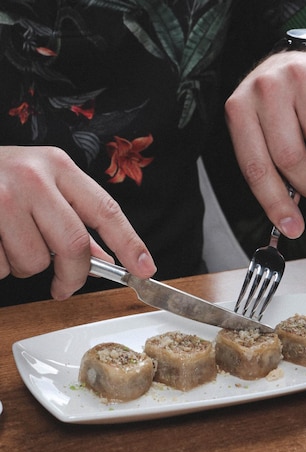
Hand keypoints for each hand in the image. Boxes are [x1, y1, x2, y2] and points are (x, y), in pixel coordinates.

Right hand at [0, 146, 155, 298]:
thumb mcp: (41, 183)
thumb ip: (73, 215)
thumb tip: (105, 256)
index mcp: (58, 166)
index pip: (106, 209)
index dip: (130, 243)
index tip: (145, 268)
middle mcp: (34, 178)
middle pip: (74, 244)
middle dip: (73, 275)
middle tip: (65, 285)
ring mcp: (3, 198)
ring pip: (35, 261)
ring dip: (26, 267)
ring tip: (11, 244)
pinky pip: (2, 267)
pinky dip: (0, 266)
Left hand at [225, 50, 305, 237]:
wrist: (301, 62)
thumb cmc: (276, 109)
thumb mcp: (258, 131)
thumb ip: (267, 169)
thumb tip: (288, 216)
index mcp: (238, 108)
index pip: (255, 167)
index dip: (275, 203)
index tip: (291, 228)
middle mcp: (265, 87)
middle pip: (291, 158)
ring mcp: (300, 74)